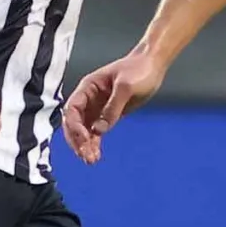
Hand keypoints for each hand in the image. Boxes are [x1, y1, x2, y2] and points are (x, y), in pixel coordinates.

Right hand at [62, 48, 166, 163]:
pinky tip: (96, 155)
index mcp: (88, 87)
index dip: (75, 126)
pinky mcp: (108, 115)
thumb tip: (99, 129)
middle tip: (85, 155)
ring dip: (85, 145)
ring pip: (84, 130)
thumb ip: (112, 107)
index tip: (85, 139)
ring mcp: (97, 107)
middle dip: (77, 140)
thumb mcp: (126, 86)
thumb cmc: (139, 69)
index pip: (72, 109)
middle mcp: (89, 98)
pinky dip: (94, 143)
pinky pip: (96, 132)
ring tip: (91, 160)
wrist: (152, 65)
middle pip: (74, 123)